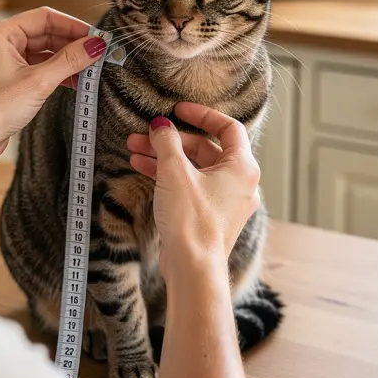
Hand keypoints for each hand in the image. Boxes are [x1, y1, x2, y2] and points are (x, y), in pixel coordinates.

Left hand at [0, 7, 107, 160]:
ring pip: (43, 52)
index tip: (95, 36)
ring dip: (66, 60)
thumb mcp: (39, 82)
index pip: (44, 18)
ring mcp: (3, 60)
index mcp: (0, 33)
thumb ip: (69, 61)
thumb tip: (95, 45)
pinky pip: (37, 67)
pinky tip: (75, 81)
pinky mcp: (8, 78)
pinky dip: (56, 72)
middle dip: (71, 44)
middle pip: (45, 33)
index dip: (72, 25)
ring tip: (90, 69)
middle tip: (97, 53)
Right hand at [126, 102, 260, 274]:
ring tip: (135, 150)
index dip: (202, 114)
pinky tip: (142, 168)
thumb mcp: (174, 172)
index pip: (228, 128)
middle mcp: (240, 183)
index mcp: (242, 167)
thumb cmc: (192, 220)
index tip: (178, 109)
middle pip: (205, 148)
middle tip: (145, 134)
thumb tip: (160, 126)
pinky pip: (191, 186)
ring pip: (194, 168)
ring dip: (165, 157)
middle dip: (172, 140)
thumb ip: (167, 142)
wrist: (193, 267)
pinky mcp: (210, 216)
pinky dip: (170, 176)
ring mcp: (225, 201)